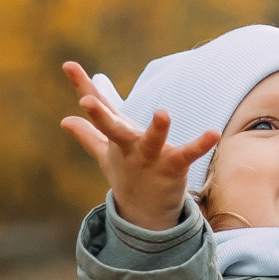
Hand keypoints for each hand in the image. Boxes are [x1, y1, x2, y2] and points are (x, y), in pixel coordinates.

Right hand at [60, 59, 220, 230]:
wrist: (146, 214)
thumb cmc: (128, 176)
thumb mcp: (106, 154)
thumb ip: (89, 135)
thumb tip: (65, 120)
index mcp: (115, 138)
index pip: (97, 109)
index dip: (82, 85)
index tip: (68, 64)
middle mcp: (129, 146)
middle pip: (112, 129)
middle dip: (99, 116)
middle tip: (86, 101)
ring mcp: (150, 158)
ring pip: (152, 141)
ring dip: (157, 129)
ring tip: (162, 113)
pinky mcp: (173, 167)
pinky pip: (187, 154)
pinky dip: (200, 145)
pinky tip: (213, 133)